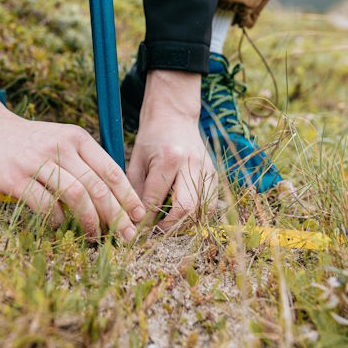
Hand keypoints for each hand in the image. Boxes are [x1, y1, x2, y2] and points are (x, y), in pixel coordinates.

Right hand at [0, 59, 144, 241]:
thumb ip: (86, 162)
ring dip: (89, 220)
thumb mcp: (63, 140)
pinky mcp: (17, 177)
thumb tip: (114, 198)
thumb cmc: (31, 142)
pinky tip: (60, 224)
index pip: (111, 170)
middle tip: (125, 236)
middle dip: (116, 216)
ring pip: (76, 194)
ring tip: (94, 235)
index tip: (138, 217)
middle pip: (97, 186)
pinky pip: (45, 203)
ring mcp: (38, 161)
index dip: (128, 197)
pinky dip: (57, 218)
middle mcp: (61, 147)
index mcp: (78, 138)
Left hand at [127, 70, 217, 230]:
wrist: (174, 116)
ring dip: (185, 222)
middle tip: (156, 232)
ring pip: (201, 208)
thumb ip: (135, 189)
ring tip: (169, 225)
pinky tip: (183, 215)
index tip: (138, 231)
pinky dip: (197, 214)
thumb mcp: (136, 159)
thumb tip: (134, 219)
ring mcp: (206, 168)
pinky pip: (209, 202)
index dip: (146, 220)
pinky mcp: (213, 173)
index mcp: (169, 158)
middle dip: (170, 226)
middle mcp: (191, 164)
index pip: (156, 200)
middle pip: (185, 208)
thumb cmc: (151, 138)